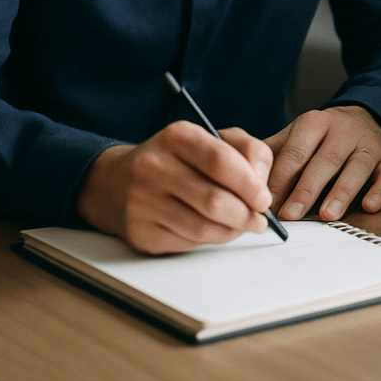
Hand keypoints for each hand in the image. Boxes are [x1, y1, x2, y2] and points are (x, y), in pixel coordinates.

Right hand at [76, 121, 274, 254]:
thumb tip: (263, 184)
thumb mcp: (213, 139)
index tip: (264, 198)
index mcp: (177, 137)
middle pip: (214, 200)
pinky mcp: (139, 232)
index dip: (250, 184)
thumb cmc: (178, 159)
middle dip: (245, 214)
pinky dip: (209, 240)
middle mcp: (154, 167)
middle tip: (258, 219)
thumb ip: (248, 151)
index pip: (221, 161)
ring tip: (242, 225)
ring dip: (232, 231)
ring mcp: (142, 201)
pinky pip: (187, 243)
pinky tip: (214, 230)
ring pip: (203, 228)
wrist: (116, 182)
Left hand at [265, 105, 380, 221]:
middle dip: (306, 189)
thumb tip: (240, 173)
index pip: (296, 152)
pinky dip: (380, 191)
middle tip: (290, 215)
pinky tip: (369, 206)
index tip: (266, 204)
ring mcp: (368, 144)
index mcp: (315, 123)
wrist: (365, 117)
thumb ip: (271, 152)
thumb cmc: (322, 136)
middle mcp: (343, 130)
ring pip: (356, 167)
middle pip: (325, 160)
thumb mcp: (296, 134)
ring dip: (342, 192)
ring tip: (326, 216)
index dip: (281, 179)